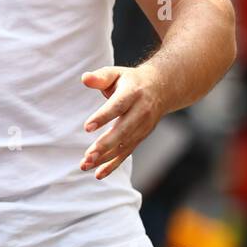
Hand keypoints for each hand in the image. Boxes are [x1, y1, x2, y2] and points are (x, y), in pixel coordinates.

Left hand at [79, 65, 168, 179]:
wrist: (161, 88)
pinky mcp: (140, 137)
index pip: (117, 106)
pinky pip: (127, 153)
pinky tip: (98, 174)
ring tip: (86, 164)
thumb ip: (100, 77)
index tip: (87, 127)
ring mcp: (142, 127)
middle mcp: (140, 112)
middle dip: (105, 145)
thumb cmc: (131, 80)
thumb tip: (84, 78)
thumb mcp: (116, 73)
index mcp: (133, 93)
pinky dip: (113, 164)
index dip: (103, 117)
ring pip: (124, 145)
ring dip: (105, 158)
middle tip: (88, 155)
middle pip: (122, 130)